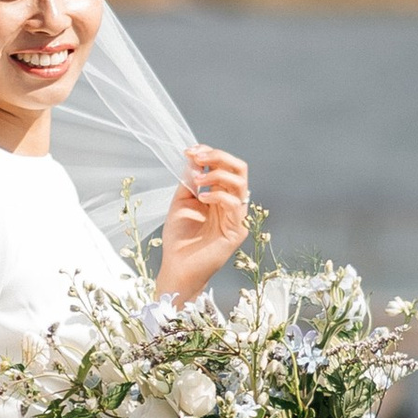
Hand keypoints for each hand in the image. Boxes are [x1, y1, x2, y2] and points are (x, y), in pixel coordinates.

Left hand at [156, 144, 249, 301]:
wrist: (177, 267)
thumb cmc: (179, 238)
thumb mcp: (180, 202)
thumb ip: (188, 181)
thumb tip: (193, 157)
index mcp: (218, 194)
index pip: (224, 165)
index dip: (210, 153)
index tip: (191, 150)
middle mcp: (230, 203)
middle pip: (238, 169)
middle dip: (218, 157)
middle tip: (198, 157)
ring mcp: (236, 216)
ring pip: (240, 183)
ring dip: (216, 175)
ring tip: (197, 181)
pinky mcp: (237, 231)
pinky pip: (235, 205)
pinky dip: (218, 196)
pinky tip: (201, 199)